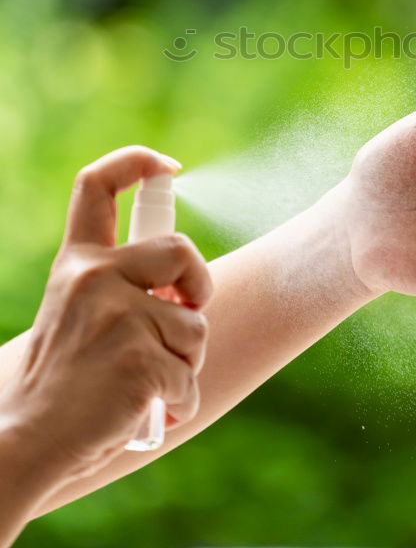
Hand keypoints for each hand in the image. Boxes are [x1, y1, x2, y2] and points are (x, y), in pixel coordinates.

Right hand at [0, 147, 211, 488]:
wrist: (30, 441)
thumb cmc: (63, 383)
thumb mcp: (77, 315)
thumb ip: (119, 288)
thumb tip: (184, 290)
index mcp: (77, 263)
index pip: (97, 185)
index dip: (136, 161)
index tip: (166, 165)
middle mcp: (94, 278)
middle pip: (181, 250)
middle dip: (199, 285)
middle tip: (186, 316)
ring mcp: (117, 316)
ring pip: (194, 325)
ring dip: (186, 362)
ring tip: (149, 385)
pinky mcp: (139, 359)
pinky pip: (189, 376)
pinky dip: (180, 401)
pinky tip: (151, 413)